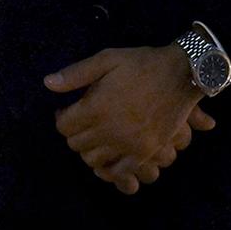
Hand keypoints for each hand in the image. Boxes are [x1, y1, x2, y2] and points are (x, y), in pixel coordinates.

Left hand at [44, 46, 215, 193]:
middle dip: (76, 133)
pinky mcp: (144, 152)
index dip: (63, 117)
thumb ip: (77, 73)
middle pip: (76, 144)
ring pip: (93, 160)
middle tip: (85, 121)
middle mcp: (108, 130)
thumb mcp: (109, 58)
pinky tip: (113, 151)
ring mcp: (127, 144)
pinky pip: (118, 170)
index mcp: (96, 107)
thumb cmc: (143, 64)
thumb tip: (47, 83)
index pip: (63, 125)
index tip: (69, 110)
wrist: (183, 73)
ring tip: (98, 135)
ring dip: (91, 149)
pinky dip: (110, 166)